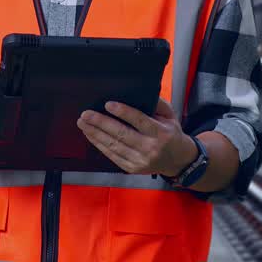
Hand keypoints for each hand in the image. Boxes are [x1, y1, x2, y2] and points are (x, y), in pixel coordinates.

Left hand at [77, 97, 197, 175]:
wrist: (178, 161)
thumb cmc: (171, 134)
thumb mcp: (170, 116)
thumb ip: (157, 104)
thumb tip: (138, 93)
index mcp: (161, 133)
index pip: (140, 121)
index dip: (123, 113)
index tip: (108, 104)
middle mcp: (150, 149)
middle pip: (122, 134)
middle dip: (101, 123)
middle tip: (86, 114)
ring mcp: (140, 161)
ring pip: (114, 146)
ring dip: (96, 134)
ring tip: (83, 123)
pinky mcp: (132, 168)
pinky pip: (112, 156)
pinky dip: (99, 145)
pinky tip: (91, 135)